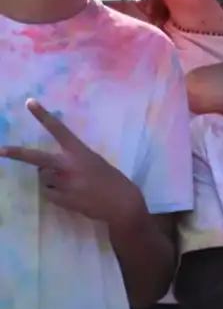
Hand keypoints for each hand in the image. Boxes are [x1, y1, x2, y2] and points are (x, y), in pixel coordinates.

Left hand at [0, 100, 147, 226]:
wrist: (124, 206)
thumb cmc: (112, 181)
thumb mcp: (95, 163)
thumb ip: (73, 161)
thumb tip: (46, 168)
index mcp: (81, 152)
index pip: (59, 130)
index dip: (43, 116)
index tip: (29, 102)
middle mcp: (70, 166)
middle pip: (36, 158)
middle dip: (16, 154)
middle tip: (0, 150)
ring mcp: (66, 184)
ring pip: (42, 177)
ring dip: (49, 179)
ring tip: (70, 184)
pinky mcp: (64, 200)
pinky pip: (48, 193)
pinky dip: (55, 194)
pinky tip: (72, 196)